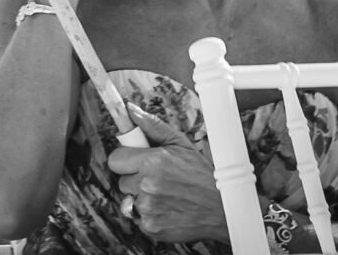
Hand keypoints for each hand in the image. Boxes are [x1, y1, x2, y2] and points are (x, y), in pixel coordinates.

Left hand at [106, 106, 229, 243]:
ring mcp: (148, 209)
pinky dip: (150, 215)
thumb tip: (130, 109)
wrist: (223, 208)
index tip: (136, 162)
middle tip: (157, 179)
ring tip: (165, 195)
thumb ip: (152, 126)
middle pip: (122, 181)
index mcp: (152, 162)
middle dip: (135, 179)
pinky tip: (167, 209)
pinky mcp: (151, 227)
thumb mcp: (180, 143)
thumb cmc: (202, 174)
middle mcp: (147, 185)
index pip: (115, 159)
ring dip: (142, 198)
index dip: (125, 160)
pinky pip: (138, 218)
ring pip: (129, 200)